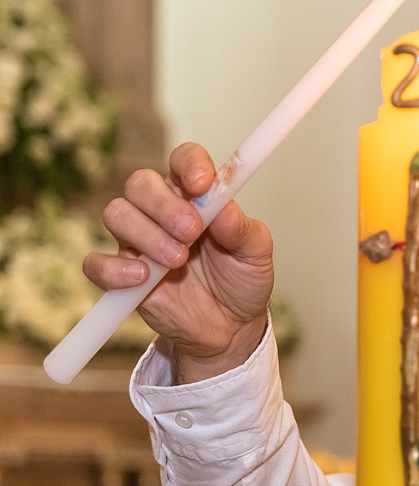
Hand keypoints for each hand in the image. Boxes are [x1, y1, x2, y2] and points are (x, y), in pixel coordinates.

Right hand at [83, 142, 273, 383]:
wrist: (229, 326)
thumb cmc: (242, 279)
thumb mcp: (257, 254)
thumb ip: (244, 230)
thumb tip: (226, 211)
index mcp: (196, 196)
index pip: (183, 160)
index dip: (189, 164)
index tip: (202, 184)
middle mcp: (162, 211)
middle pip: (141, 183)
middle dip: (164, 205)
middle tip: (191, 232)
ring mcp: (138, 241)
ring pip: (117, 214)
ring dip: (146, 235)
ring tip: (178, 260)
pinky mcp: (121, 275)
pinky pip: (95, 263)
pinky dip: (114, 269)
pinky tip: (143, 278)